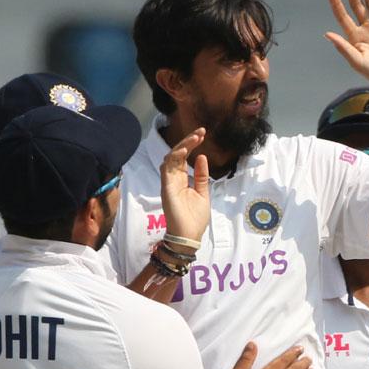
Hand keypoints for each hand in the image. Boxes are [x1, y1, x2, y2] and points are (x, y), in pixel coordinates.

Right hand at [159, 128, 210, 249]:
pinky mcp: (166, 188)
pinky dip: (174, 157)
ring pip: (170, 157)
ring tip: (195, 138)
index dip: (191, 144)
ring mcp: (168, 183)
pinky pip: (167, 168)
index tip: (202, 135)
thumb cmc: (195, 218)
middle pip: (176, 154)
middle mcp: (173, 179)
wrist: (189, 236)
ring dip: (182, 145)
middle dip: (188, 141)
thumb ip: (200, 176)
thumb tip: (202, 157)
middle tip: (200, 132)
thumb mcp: (203, 193)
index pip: (184, 157)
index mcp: (181, 180)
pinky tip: (184, 150)